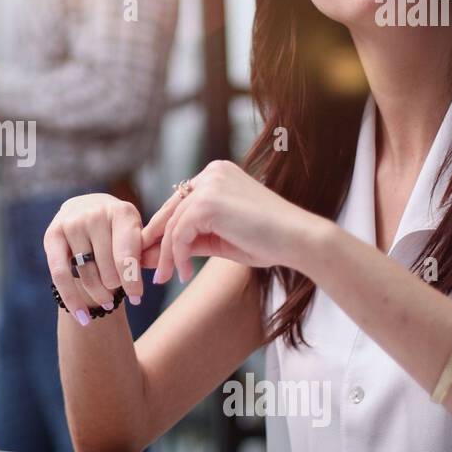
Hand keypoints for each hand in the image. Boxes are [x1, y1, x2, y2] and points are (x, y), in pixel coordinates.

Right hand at [44, 193, 146, 324]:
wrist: (86, 208)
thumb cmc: (118, 229)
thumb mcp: (138, 235)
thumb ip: (150, 253)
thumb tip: (161, 270)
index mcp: (122, 212)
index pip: (126, 256)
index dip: (132, 282)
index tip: (136, 299)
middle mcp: (95, 214)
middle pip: (107, 269)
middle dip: (115, 287)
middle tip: (118, 293)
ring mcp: (71, 223)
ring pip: (86, 274)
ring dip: (99, 294)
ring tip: (107, 301)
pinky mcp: (52, 234)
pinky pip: (60, 275)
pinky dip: (71, 300)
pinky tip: (82, 317)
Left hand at [144, 160, 325, 284]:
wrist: (300, 240)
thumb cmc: (268, 241)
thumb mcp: (221, 239)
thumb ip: (191, 240)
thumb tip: (155, 255)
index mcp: (217, 175)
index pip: (180, 203)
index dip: (165, 230)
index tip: (156, 256)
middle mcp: (210, 173)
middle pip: (172, 211)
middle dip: (158, 243)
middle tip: (150, 270)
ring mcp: (208, 185)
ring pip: (173, 225)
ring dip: (168, 255)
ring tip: (167, 278)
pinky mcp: (206, 202)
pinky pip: (180, 234)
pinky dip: (178, 256)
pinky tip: (185, 273)